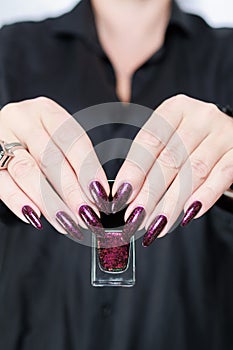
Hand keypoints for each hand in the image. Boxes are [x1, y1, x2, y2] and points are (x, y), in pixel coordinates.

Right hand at [0, 97, 109, 239]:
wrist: (5, 133)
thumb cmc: (39, 138)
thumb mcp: (57, 139)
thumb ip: (74, 161)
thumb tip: (96, 194)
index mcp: (47, 111)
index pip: (72, 140)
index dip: (88, 169)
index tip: (100, 194)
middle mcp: (22, 119)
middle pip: (50, 158)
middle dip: (71, 191)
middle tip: (86, 215)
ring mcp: (0, 136)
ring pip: (27, 172)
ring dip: (49, 202)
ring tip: (66, 222)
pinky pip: (1, 183)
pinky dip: (19, 202)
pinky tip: (36, 216)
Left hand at [112, 94, 232, 245]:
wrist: (227, 133)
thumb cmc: (190, 140)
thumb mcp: (169, 139)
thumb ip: (149, 160)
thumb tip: (126, 195)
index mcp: (174, 109)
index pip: (149, 140)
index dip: (134, 170)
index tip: (121, 196)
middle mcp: (199, 116)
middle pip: (169, 159)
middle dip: (150, 193)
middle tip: (135, 218)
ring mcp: (222, 133)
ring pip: (194, 172)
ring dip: (172, 202)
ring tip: (157, 224)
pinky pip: (221, 176)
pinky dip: (204, 197)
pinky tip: (188, 214)